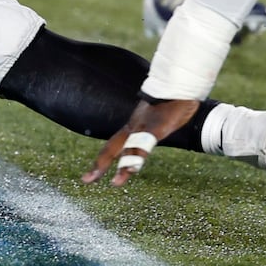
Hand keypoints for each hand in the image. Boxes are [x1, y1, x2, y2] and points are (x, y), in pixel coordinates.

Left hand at [81, 97, 201, 188]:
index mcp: (133, 127)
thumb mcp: (157, 119)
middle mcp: (134, 127)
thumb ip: (150, 131)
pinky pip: (146, 142)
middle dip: (100, 165)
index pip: (113, 146)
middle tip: (87, 180)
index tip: (90, 177)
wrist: (179, 82)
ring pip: (129, 147)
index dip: (101, 161)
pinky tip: (135, 167)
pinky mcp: (158, 125)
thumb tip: (148, 139)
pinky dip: (139, 155)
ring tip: (116, 182)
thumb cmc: (169, 101)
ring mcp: (144, 126)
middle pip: (113, 147)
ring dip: (123, 165)